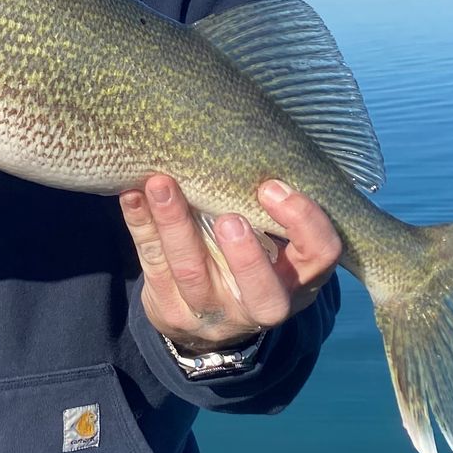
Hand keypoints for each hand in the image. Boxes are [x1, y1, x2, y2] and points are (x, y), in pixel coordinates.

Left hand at [123, 175, 341, 354]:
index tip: (270, 186)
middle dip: (244, 256)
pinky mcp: (170, 311)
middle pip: (262, 293)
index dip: (303, 222)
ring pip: (192, 274)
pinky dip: (141, 226)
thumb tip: (247, 135)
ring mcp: (214, 315)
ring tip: (161, 184)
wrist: (209, 318)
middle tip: (228, 217)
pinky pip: (153, 267)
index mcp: (298, 279)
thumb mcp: (274, 240)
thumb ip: (268, 206)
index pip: (320, 255)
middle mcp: (262, 305)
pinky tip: (132, 195)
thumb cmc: (251, 255)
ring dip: (174, 225)